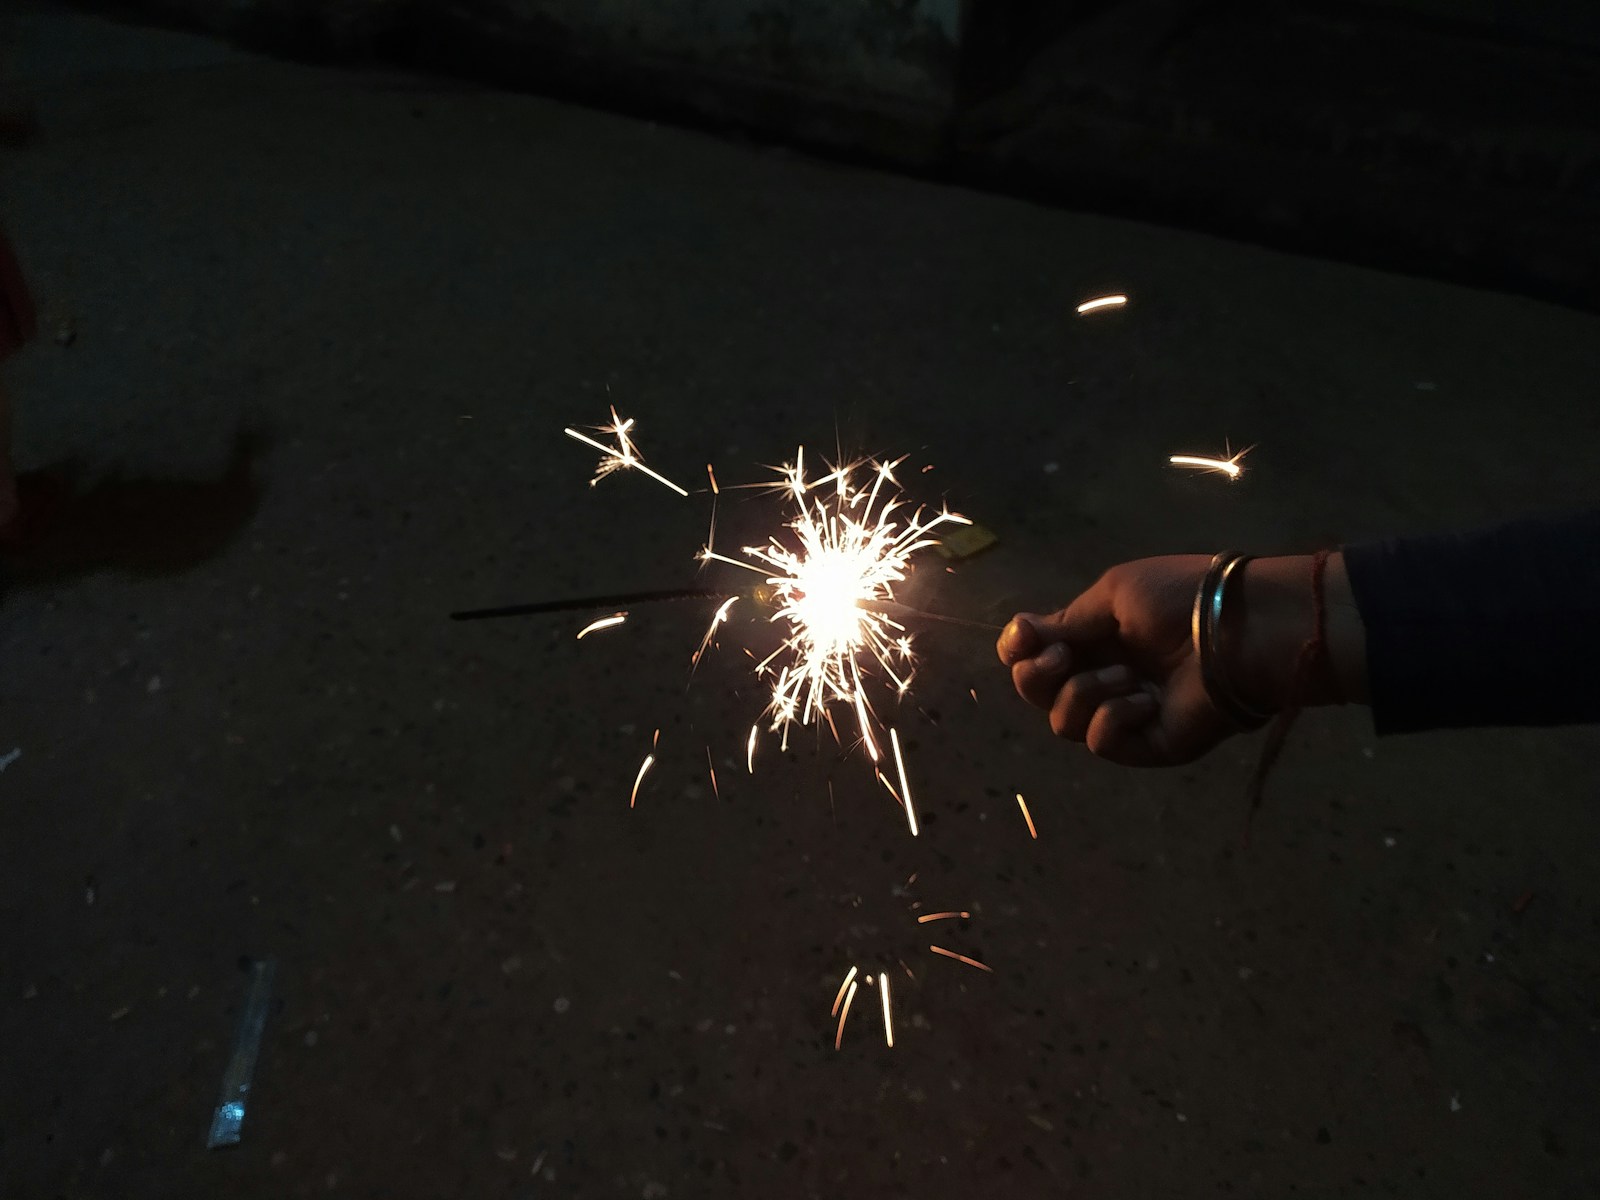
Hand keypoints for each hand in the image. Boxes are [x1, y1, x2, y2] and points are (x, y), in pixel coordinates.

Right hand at [996, 555, 1238, 765]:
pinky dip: (1114, 719)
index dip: (1017, 650)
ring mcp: (1123, 714)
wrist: (1236, 630)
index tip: (1025, 636)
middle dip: (1037, 674)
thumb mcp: (1115, 593)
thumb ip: (1067, 621)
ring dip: (1086, 692)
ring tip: (1129, 675)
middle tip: (1065, 655)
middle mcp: (1102, 676)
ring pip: (1063, 723)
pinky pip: (1101, 743)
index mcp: (1095, 639)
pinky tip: (1146, 700)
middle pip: (1036, 692)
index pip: (1034, 654)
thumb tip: (1024, 635)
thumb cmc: (1181, 599)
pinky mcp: (1146, 745)